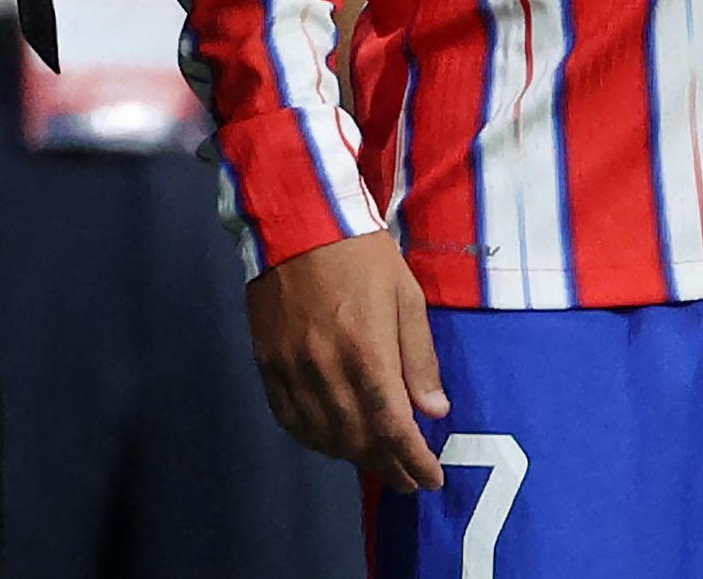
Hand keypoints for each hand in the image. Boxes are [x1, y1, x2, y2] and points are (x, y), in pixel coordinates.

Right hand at [245, 230, 449, 486]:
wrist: (299, 222)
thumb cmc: (363, 254)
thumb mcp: (406, 296)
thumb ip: (419, 357)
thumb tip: (434, 410)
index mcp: (367, 352)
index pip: (394, 428)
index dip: (413, 462)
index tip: (431, 480)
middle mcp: (327, 370)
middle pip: (358, 440)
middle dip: (388, 467)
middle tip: (408, 480)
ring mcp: (292, 370)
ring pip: (324, 436)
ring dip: (353, 458)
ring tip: (376, 463)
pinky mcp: (267, 364)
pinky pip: (290, 420)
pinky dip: (315, 440)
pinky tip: (332, 442)